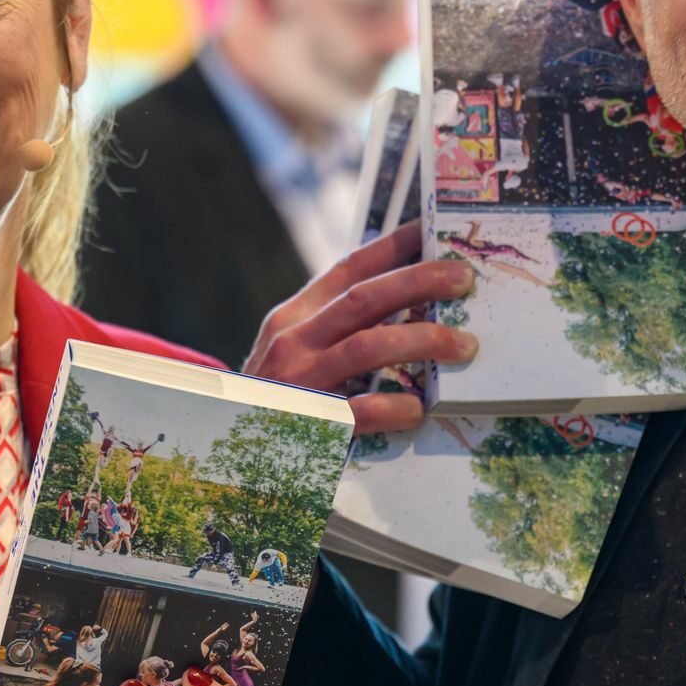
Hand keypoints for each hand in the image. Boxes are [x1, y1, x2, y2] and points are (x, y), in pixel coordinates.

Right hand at [244, 221, 476, 433]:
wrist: (222, 456)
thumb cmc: (274, 403)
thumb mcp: (292, 354)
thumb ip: (335, 330)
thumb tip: (407, 303)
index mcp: (293, 318)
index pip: (348, 268)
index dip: (392, 246)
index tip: (431, 228)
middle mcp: (292, 342)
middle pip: (364, 299)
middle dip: (419, 281)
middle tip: (464, 278)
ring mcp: (298, 382)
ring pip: (367, 346)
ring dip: (422, 340)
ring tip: (464, 344)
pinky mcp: (307, 426)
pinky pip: (359, 410)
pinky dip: (393, 406)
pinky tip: (419, 408)